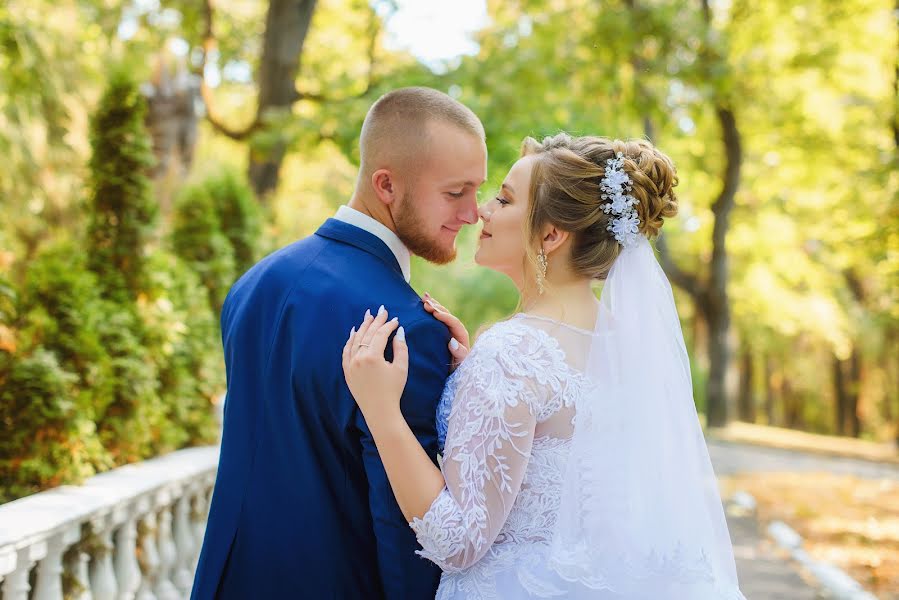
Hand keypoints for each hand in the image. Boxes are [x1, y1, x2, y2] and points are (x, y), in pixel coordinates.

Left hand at [342, 306, 407, 425]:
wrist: (380, 410)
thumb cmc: (393, 390)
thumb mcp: (401, 368)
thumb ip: (400, 347)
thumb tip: (399, 331)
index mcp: (372, 357)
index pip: (380, 334)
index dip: (388, 325)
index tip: (396, 320)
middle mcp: (358, 358)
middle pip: (367, 334)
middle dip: (375, 321)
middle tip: (381, 311)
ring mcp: (350, 365)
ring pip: (355, 340)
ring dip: (362, 327)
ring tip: (368, 316)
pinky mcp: (347, 371)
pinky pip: (346, 351)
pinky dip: (350, 340)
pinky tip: (354, 332)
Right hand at [422, 292, 469, 369]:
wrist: (452, 370)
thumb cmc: (457, 367)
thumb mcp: (460, 362)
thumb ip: (460, 352)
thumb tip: (453, 341)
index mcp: (461, 335)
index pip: (454, 322)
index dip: (445, 317)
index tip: (435, 313)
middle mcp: (455, 329)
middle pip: (447, 315)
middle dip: (437, 307)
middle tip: (426, 302)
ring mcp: (448, 328)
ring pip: (441, 313)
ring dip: (433, 304)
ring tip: (424, 297)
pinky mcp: (440, 329)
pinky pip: (436, 316)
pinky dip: (431, 308)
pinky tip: (424, 300)